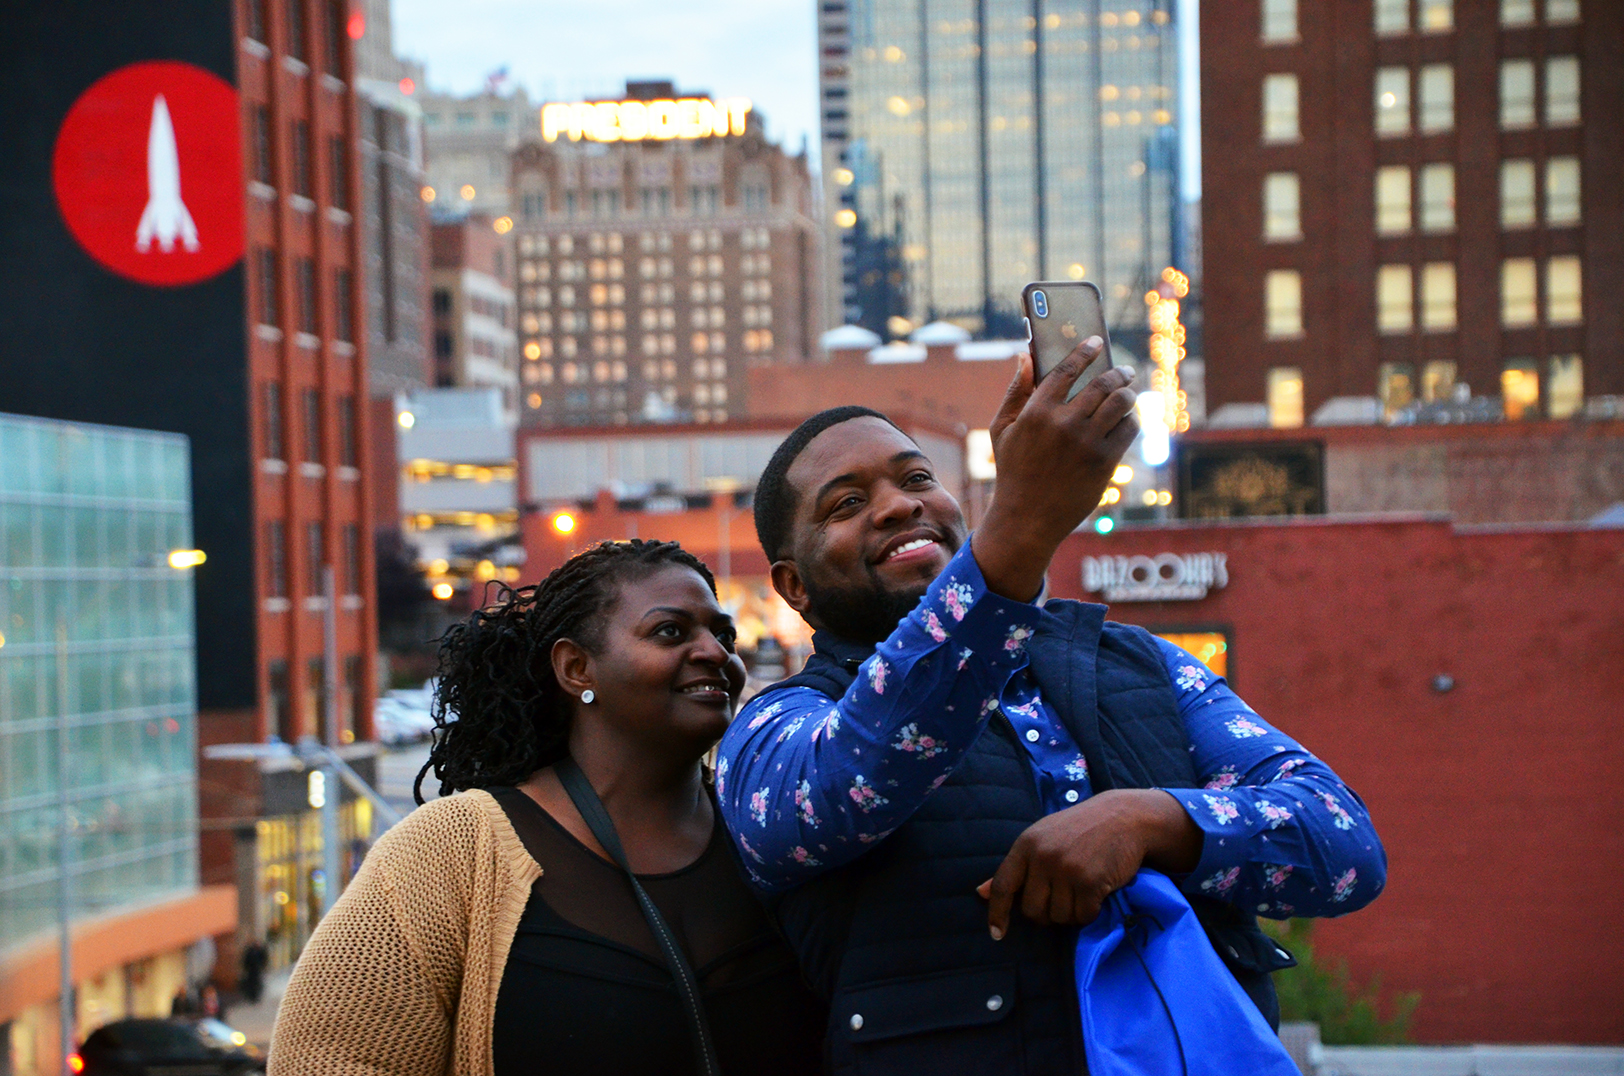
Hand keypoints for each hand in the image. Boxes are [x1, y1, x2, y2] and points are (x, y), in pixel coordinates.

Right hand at [973, 342, 1137, 599]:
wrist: (1027, 519)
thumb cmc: (1012, 471)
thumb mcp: (1002, 430)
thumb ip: (1015, 392)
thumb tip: (1025, 357)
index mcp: (1036, 412)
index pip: (1067, 369)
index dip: (1085, 351)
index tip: (1097, 341)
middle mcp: (1064, 423)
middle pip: (1103, 383)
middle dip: (1118, 372)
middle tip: (1124, 370)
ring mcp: (1087, 442)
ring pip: (1121, 402)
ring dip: (1128, 392)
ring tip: (1129, 391)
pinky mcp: (1105, 461)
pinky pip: (1128, 429)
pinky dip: (1131, 419)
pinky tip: (1127, 419)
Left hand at [976, 790, 1200, 937]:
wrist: (1123, 817)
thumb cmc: (1079, 829)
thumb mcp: (1042, 839)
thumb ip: (1015, 868)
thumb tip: (981, 893)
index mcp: (1025, 845)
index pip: (1003, 885)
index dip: (997, 913)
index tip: (996, 934)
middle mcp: (1042, 857)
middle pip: (1032, 910)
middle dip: (1046, 912)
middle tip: (1062, 897)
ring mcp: (1066, 869)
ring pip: (1059, 917)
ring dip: (1071, 912)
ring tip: (1081, 889)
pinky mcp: (1090, 882)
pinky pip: (1082, 916)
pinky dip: (1089, 912)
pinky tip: (1096, 892)